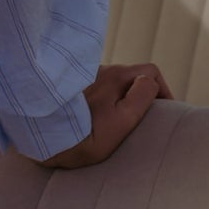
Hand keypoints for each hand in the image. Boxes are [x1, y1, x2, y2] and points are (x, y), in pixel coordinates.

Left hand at [40, 61, 172, 169]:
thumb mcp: (122, 120)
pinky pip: (97, 89)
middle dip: (143, 94)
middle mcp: (100, 70)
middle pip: (132, 76)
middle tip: (145, 119)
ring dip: (122, 97)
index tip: (165, 112)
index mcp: (116, 76)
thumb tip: (150, 82)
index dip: (163, 90)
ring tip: (120, 122)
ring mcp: (85, 78)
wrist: (43, 137)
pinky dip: (105, 100)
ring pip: (114, 82)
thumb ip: (141, 97)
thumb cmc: (84, 135)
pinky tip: (98, 120)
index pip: (151, 72)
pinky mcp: (71, 88)